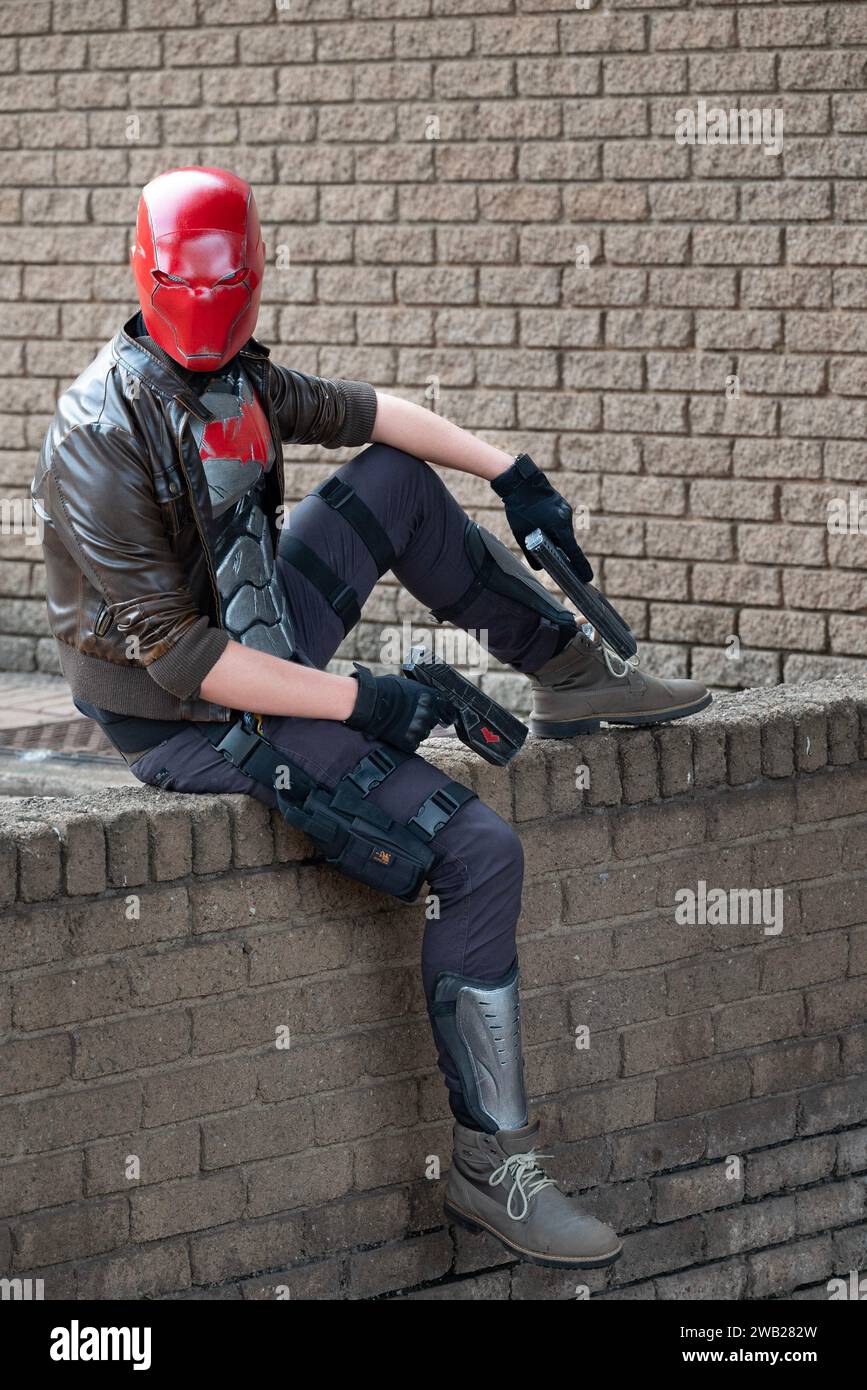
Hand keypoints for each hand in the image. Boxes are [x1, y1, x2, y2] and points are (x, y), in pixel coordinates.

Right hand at [345, 664, 454, 753]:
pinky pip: (414, 743)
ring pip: (424, 733)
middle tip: (410, 717)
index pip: (443, 706)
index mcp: (429, 697)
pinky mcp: (409, 741)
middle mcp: (427, 713)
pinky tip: (399, 733)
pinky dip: (408, 740)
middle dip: (424, 719)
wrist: (369, 703)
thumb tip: (422, 696)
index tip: (432, 711)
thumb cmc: (383, 690)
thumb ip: (418, 692)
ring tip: (402, 725)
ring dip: (416, 730)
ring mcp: (418, 728)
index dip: (436, 709)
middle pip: (432, 721)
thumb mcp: (406, 684)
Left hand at [491, 453, 592, 580]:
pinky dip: (553, 527)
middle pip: (567, 542)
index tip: (587, 578)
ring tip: (540, 534)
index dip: (580, 567)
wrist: (519, 482)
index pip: (573, 552)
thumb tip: (539, 567)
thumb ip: (532, 553)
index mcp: (559, 526)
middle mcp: (565, 518)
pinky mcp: (561, 504)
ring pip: (563, 531)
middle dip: (562, 551)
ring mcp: (565, 509)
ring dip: (556, 537)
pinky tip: (541, 523)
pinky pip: (560, 521)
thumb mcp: (522, 535)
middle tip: (557, 560)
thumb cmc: (519, 509)